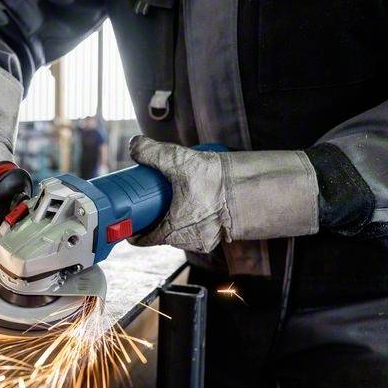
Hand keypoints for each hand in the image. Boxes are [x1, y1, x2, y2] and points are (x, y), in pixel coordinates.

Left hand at [128, 136, 318, 252]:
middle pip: (162, 232)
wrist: (257, 188)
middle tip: (151, 200)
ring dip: (176, 215)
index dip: (133, 228)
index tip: (129, 218)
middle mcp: (189, 241)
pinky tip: (196, 198)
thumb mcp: (178, 161)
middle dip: (155, 217)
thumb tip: (135, 146)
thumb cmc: (218, 182)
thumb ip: (152, 152)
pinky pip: (201, 226)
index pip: (143, 239)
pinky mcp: (222, 232)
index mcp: (173, 231)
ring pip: (182, 229)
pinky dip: (195, 214)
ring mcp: (207, 239)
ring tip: (175, 195)